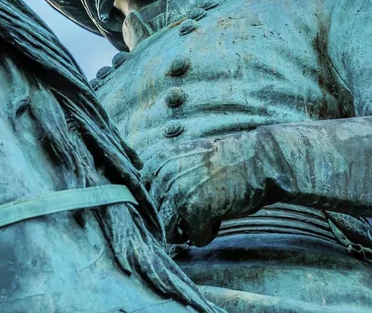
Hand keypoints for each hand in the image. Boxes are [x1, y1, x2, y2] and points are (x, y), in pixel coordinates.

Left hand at [141, 131, 268, 246]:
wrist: (257, 159)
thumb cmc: (225, 161)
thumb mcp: (187, 158)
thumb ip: (164, 175)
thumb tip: (145, 205)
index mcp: (158, 161)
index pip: (139, 196)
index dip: (157, 208)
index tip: (176, 206)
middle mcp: (162, 176)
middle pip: (154, 217)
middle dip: (173, 221)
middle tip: (196, 210)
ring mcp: (177, 194)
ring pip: (168, 231)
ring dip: (187, 230)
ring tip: (206, 214)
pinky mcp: (195, 211)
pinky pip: (194, 239)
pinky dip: (208, 234)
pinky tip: (219, 216)